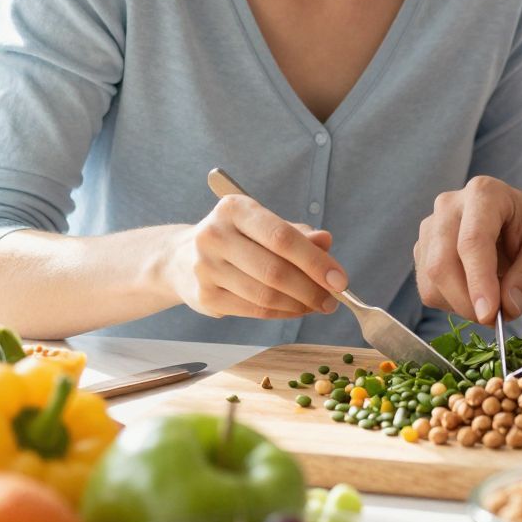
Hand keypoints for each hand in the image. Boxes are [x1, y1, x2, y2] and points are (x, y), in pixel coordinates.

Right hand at [167, 194, 346, 319]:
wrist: (182, 259)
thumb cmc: (237, 239)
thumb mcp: (265, 226)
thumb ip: (298, 235)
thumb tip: (326, 242)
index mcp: (234, 209)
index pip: (282, 237)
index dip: (315, 261)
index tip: (340, 280)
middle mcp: (215, 235)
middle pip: (275, 270)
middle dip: (312, 289)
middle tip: (334, 299)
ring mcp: (206, 268)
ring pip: (266, 295)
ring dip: (300, 304)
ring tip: (318, 305)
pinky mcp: (205, 296)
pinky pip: (254, 310)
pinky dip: (282, 313)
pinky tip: (296, 310)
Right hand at [416, 176, 521, 326]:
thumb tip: (508, 307)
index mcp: (484, 193)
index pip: (472, 241)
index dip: (479, 281)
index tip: (490, 314)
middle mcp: (449, 205)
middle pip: (441, 263)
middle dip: (467, 301)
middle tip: (496, 320)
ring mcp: (431, 227)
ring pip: (431, 280)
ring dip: (461, 306)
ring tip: (493, 304)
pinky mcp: (424, 250)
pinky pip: (428, 289)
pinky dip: (452, 304)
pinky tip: (476, 295)